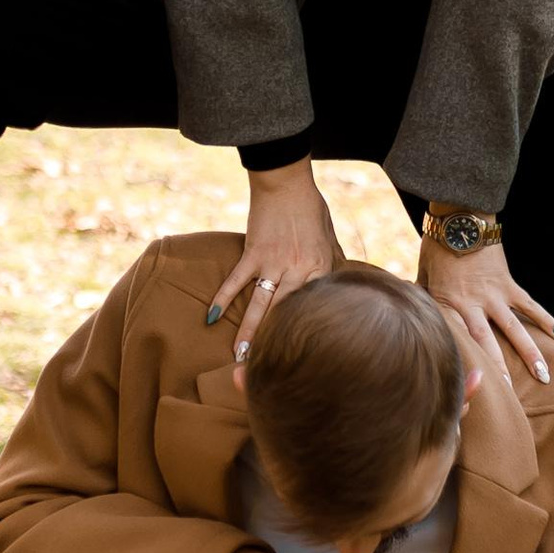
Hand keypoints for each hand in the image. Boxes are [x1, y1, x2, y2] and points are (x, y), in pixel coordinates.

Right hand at [208, 160, 342, 365]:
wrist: (286, 183)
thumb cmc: (312, 209)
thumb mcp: (330, 238)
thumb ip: (333, 263)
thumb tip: (341, 282)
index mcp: (321, 269)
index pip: (311, 308)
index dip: (302, 333)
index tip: (299, 357)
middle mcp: (298, 271)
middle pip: (284, 314)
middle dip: (273, 343)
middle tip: (263, 369)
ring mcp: (273, 263)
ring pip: (259, 305)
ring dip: (248, 332)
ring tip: (238, 356)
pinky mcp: (253, 253)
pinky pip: (236, 280)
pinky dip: (223, 298)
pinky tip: (212, 317)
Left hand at [419, 231, 553, 386]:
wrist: (460, 217)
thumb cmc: (437, 246)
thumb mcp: (422, 275)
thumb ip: (421, 298)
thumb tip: (410, 313)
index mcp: (448, 305)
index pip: (455, 341)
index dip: (462, 364)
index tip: (465, 388)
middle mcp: (473, 304)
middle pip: (487, 344)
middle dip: (499, 372)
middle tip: (510, 398)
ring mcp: (495, 295)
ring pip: (515, 329)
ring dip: (530, 354)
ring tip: (544, 376)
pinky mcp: (510, 284)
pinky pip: (531, 305)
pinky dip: (546, 320)